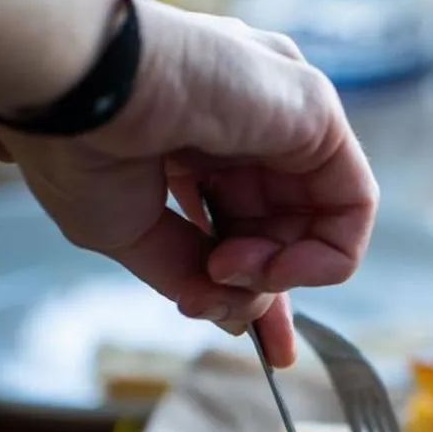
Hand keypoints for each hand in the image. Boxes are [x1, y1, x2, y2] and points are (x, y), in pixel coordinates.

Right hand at [0, 0, 377, 367]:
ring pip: (318, 222)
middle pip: (288, 228)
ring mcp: (283, 111)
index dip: (258, 288)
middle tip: (222, 301)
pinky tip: (276, 265)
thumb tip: (238, 317)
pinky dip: (325, 255)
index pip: (250, 222)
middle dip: (265, 288)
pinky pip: (354, 204)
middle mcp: (247, 120)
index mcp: (196, 139)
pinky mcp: (315, 109)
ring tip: (226, 269)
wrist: (78, 86)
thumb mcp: (130, 233)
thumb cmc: (79, 145)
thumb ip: (189, 274)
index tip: (262, 346)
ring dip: (280, 274)